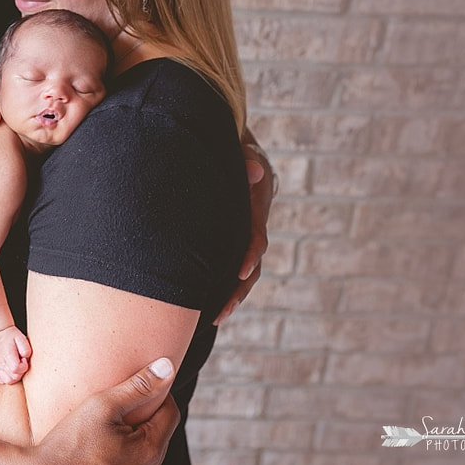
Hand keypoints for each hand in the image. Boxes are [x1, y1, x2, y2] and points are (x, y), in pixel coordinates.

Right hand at [0, 326, 30, 384]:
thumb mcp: (21, 338)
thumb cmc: (13, 337)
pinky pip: (1, 381)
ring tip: (17, 367)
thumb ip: (25, 349)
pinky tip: (10, 372)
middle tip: (21, 362)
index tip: (24, 359)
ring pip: (8, 381)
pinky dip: (7, 378)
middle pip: (13, 378)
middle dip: (20, 372)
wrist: (1, 335)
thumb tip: (25, 358)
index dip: (23, 366)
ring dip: (15, 376)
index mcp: (7, 355)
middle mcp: (1, 363)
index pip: (16, 369)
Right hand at [32, 358, 179, 464]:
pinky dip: (125, 452)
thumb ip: (138, 386)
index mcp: (149, 451)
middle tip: (118, 404)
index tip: (137, 385)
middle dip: (144, 414)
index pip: (171, 412)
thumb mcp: (102, 406)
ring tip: (108, 424)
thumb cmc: (68, 444)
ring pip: (147, 449)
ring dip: (134, 434)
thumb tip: (166, 367)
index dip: (157, 393)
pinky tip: (102, 444)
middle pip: (159, 431)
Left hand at [215, 136, 274, 323]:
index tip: (239, 272)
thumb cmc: (235, 148)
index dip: (250, 255)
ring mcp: (243, 234)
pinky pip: (228, 265)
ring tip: (215, 317)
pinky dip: (222, 284)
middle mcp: (254, 225)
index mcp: (257, 207)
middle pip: (251, 264)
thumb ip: (246, 158)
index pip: (256, 237)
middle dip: (238, 288)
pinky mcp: (231, 240)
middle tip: (221, 310)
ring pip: (243, 271)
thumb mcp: (242, 148)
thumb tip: (253, 168)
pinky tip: (206, 304)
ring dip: (231, 294)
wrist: (235, 150)